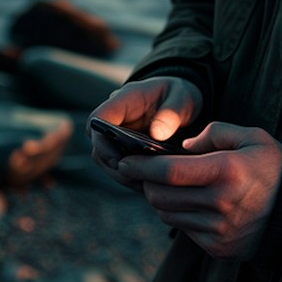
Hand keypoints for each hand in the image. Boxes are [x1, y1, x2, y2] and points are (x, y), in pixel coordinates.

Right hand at [89, 77, 202, 191]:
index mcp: (125, 99)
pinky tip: (151, 185)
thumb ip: (172, 113)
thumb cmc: (181, 95)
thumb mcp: (183, 98)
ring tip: (146, 185)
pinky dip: (132, 178)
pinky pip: (121, 168)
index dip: (101, 140)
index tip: (117, 160)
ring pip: (107, 161)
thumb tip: (156, 135)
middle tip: (136, 179)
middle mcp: (116, 119)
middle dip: (113, 165)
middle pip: (98, 146)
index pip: (98, 118)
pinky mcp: (126, 151)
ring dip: (122, 175)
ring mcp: (118, 137)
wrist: (184, 104)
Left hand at [119, 123, 281, 259]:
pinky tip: (190, 204)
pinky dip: (180, 216)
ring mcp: (218, 229)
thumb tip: (182, 147)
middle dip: (146, 184)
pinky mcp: (218, 247)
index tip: (126, 161)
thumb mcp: (252, 137)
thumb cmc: (275, 168)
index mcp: (226, 171)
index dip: (140, 166)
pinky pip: (184, 230)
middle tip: (144, 174)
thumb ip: (215, 133)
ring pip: (168, 215)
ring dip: (161, 201)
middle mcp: (220, 203)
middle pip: (161, 196)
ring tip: (168, 188)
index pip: (168, 171)